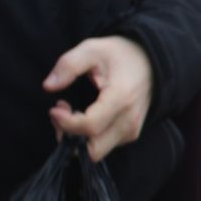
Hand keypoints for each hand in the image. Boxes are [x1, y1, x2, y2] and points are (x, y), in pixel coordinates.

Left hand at [44, 36, 154, 160]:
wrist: (152, 62)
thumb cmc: (120, 54)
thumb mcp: (92, 49)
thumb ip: (69, 65)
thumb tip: (48, 86)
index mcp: (121, 98)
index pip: (90, 126)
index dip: (66, 123)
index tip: (55, 108)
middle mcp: (129, 120)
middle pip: (93, 150)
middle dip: (69, 136)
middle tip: (60, 113)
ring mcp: (132, 130)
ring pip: (97, 151)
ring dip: (77, 137)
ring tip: (70, 112)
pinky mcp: (130, 134)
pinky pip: (104, 145)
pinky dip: (88, 137)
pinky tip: (84, 115)